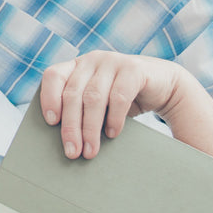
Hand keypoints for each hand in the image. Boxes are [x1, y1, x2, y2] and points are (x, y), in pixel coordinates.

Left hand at [39, 51, 182, 158]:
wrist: (164, 86)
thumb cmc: (123, 99)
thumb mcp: (98, 102)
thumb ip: (80, 110)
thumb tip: (64, 143)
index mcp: (77, 66)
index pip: (53, 76)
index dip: (49, 97)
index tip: (50, 122)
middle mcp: (92, 60)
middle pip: (73, 94)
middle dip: (71, 126)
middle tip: (72, 152)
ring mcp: (113, 61)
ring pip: (94, 97)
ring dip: (90, 128)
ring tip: (90, 151)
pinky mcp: (134, 69)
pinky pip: (118, 96)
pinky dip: (114, 119)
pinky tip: (112, 134)